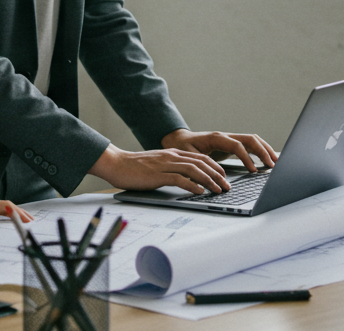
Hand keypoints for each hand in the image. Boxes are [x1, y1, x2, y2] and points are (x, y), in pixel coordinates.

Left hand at [0, 184, 31, 223]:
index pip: (6, 207)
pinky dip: (2, 214)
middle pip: (6, 207)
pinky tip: (1, 219)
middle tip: (31, 221)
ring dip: (12, 213)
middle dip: (20, 213)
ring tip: (21, 219)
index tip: (28, 220)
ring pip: (1, 208)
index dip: (18, 213)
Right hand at [88, 144, 230, 194]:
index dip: (215, 166)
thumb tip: (185, 178)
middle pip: (201, 162)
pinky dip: (192, 185)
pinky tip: (200, 191)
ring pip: (194, 170)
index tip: (224, 176)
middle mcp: (171, 156)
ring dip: (209, 180)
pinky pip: (179, 179)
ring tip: (218, 190)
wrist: (116, 163)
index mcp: (172, 153)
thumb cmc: (134, 167)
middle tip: (227, 186)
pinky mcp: (157, 174)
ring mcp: (165, 164)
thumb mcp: (157, 164)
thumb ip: (171, 167)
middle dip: (217, 175)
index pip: (200, 157)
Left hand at [161, 129, 278, 171]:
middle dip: (263, 151)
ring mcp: (229, 138)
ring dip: (265, 149)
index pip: (237, 145)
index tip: (253, 171)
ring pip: (252, 140)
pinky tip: (267, 160)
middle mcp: (225, 136)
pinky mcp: (231, 144)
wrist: (179, 140)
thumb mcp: (189, 158)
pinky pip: (249, 145)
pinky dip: (260, 151)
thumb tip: (210, 180)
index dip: (247, 158)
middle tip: (273, 165)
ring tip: (276, 162)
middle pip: (250, 139)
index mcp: (216, 138)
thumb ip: (200, 167)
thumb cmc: (183, 148)